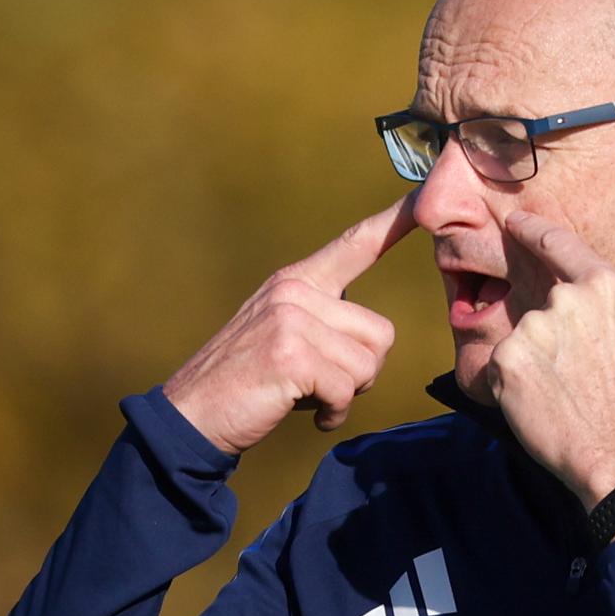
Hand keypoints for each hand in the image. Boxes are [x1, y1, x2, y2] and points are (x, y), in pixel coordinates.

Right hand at [162, 194, 416, 453]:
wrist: (192, 416)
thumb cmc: (248, 383)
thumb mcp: (283, 334)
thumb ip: (324, 320)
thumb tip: (375, 338)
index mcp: (296, 280)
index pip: (355, 244)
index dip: (393, 222)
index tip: (422, 199)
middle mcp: (294, 290)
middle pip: (381, 334)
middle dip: (360, 371)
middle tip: (317, 382)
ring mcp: (290, 319)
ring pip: (367, 365)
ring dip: (345, 394)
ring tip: (304, 392)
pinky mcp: (291, 354)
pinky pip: (346, 391)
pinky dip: (332, 413)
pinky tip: (304, 412)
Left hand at [485, 210, 614, 508]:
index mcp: (606, 286)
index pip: (559, 244)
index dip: (533, 230)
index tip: (515, 222)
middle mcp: (563, 302)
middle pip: (552, 305)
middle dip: (565, 331)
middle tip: (588, 372)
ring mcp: (531, 334)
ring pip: (530, 336)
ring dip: (544, 358)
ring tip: (573, 393)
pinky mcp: (506, 367)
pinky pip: (505, 364)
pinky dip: (520, 381)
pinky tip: (549, 403)